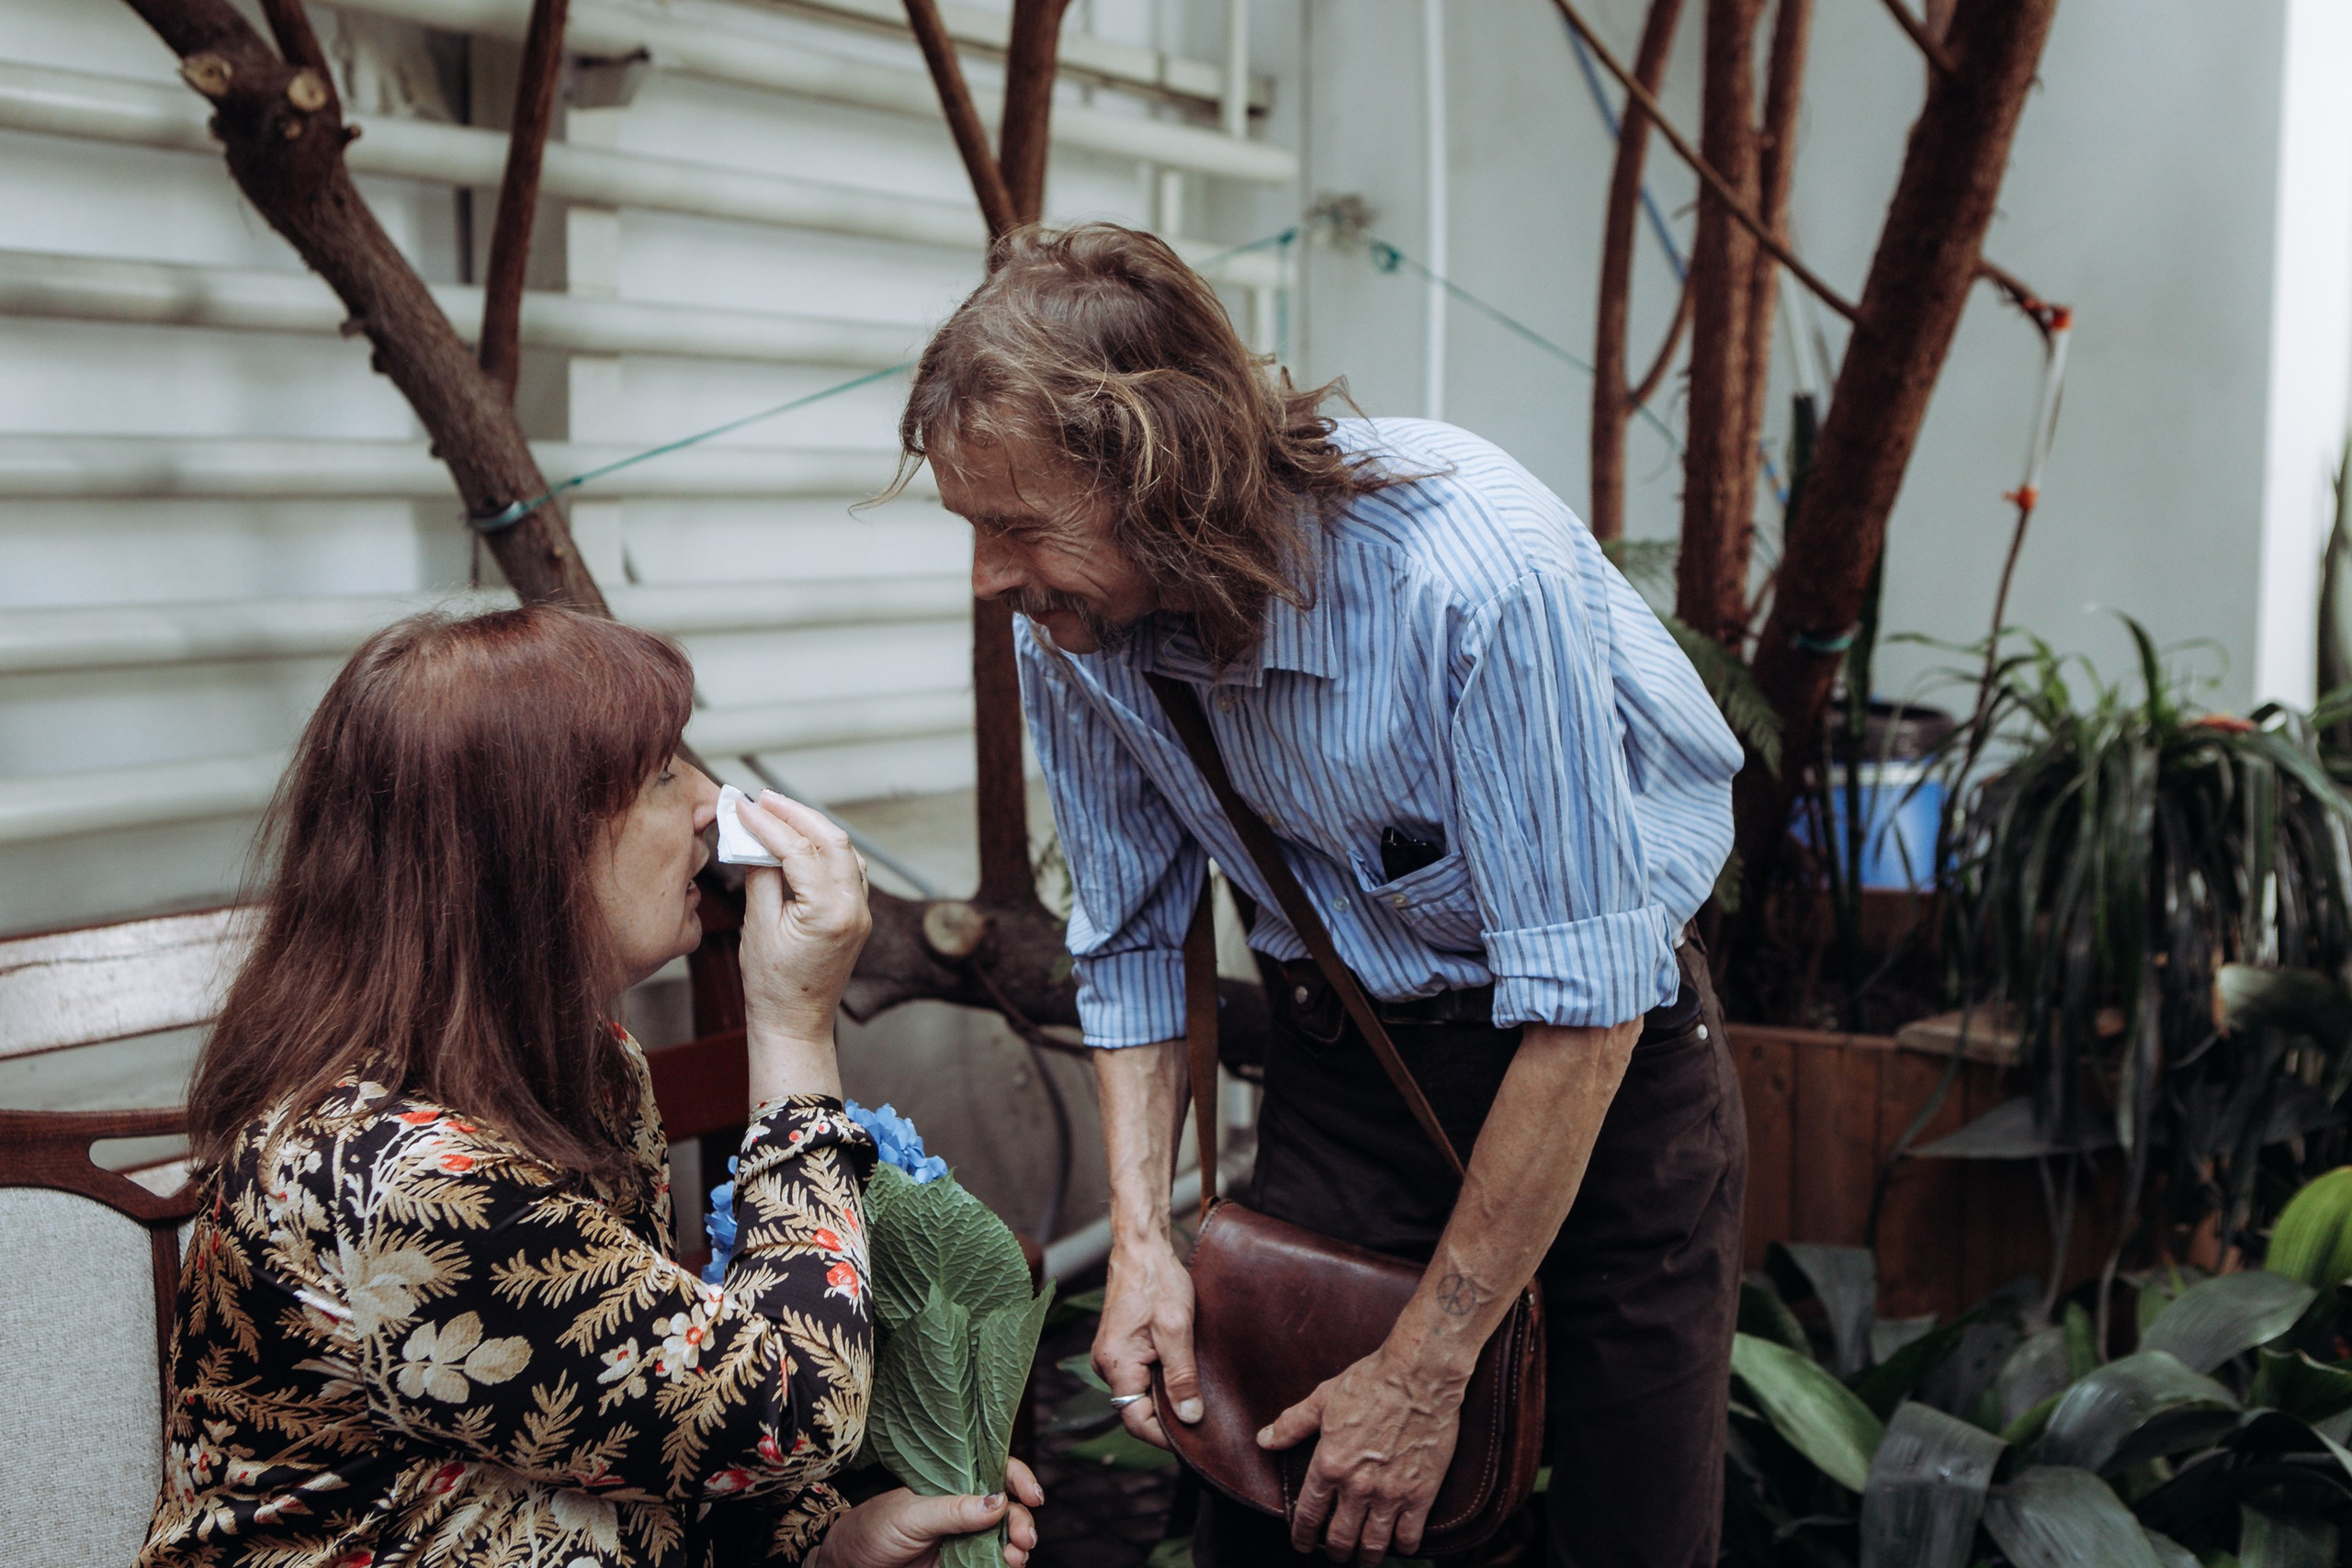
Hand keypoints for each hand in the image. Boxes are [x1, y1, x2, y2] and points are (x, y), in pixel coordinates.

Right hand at [734, 792, 870, 1086]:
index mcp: (829, 912)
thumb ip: (761, 877)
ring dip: (812, 826)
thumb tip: (758, 840)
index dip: (768, 824)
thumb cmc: (772, 986)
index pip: (800, 849)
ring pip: (844, 850)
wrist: (795, 1023)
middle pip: (831, 840)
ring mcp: (861, 911)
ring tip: (778, 811)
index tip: (743, 806)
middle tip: (763, 798)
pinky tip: (802, 839)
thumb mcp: (758, 927)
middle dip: (796, 814)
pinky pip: (848, 869)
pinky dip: (826, 848)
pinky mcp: (858, 915)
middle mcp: (854, 908)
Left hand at [811, 1461, 1043, 1567]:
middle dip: (1023, 1521)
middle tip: (1024, 1539)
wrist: (851, 1567)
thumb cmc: (873, 1529)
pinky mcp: (962, 1564)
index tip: (1034, 1496)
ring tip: (1015, 1556)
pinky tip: (1007, 1566)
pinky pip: (993, 1562)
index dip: (1019, 1479)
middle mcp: (964, 1509)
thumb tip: (998, 1501)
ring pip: (1006, 1537)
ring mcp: (964, 1538)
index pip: (995, 1472)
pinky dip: (1006, 1564)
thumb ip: (954, 1509)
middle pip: (1009, 1508)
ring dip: (1018, 1545)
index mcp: (953, 1484)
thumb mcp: (912, 1514)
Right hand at [1093, 1236, 1199, 1448]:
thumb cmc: (1157, 1282)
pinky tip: (1183, 1373)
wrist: (1142, 1249)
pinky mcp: (1120, 1348)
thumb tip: (1189, 1418)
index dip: (1165, 1436)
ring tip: (1196, 1393)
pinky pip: (1139, 1376)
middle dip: (1169, 1417)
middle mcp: (1106, 1365)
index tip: (1195, 1440)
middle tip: (1204, 1418)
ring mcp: (1111, 1357)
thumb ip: (1181, 1377)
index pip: (1136, 1421)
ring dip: (1165, 1397)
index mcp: (1116, 1365)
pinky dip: (1160, 1380)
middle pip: (1137, 1410)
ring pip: (1140, 1394)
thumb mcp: (1177, 1330)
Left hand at [1258, 1346, 1465, 1562]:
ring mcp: (1390, 1493)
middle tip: (1335, 1555)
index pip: (1309, 1515)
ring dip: (1365, 1558)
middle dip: (1335, 1551)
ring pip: (1373, 1544)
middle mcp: (1357, 1487)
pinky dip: (1403, 1548)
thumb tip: (1264, 1440)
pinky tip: (1399, 1547)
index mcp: (1329, 1465)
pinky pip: (1410, 1536)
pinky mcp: (1421, 1494)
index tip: (1302, 1544)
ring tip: (1363, 1560)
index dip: (1303, 1536)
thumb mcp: (1323, 1399)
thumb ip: (1292, 1424)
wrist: (1419, 1376)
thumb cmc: (1370, 1382)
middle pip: (1340, 1538)